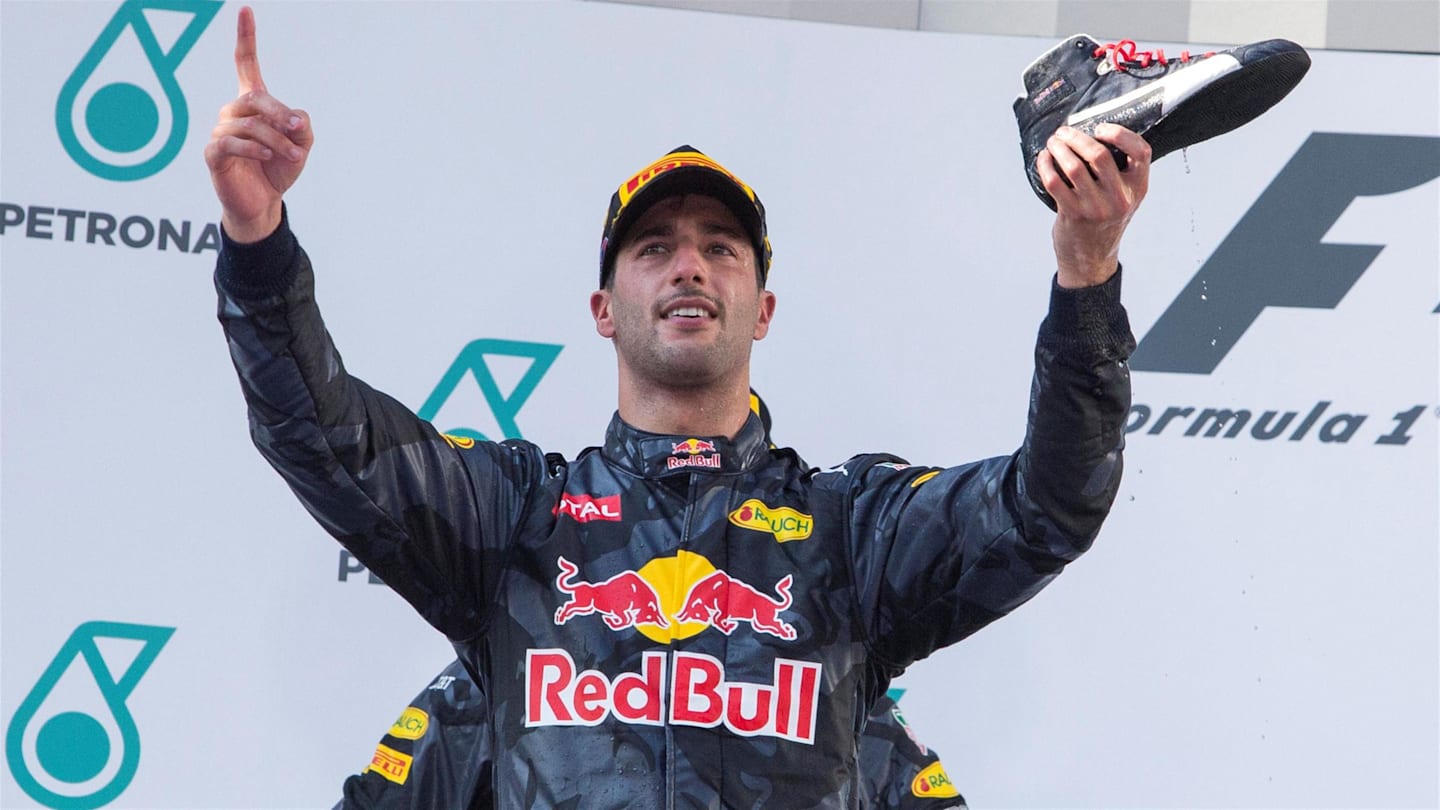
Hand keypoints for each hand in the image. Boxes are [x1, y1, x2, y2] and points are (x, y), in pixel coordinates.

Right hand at [203, 6, 312, 242]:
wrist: (264, 203)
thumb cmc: (279, 170)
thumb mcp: (301, 146)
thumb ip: (301, 126)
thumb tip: (296, 116)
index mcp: (252, 104)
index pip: (245, 64)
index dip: (246, 38)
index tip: (245, 10)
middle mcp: (232, 112)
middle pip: (255, 98)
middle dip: (281, 113)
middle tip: (299, 130)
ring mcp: (219, 131)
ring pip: (248, 124)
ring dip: (276, 138)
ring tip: (293, 155)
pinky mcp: (213, 153)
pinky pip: (230, 142)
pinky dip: (254, 148)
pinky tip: (268, 156)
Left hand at [1036, 124, 1149, 287]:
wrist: (1091, 257)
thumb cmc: (1105, 220)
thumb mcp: (1125, 197)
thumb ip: (1121, 171)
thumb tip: (1093, 134)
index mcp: (1137, 188)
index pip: (1141, 152)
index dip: (1121, 134)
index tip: (1100, 128)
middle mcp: (1119, 198)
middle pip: (1099, 155)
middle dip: (1076, 137)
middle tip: (1063, 132)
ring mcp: (1096, 207)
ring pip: (1074, 166)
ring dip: (1059, 148)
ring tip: (1053, 142)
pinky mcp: (1073, 214)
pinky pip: (1054, 181)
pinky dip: (1046, 165)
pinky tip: (1044, 158)